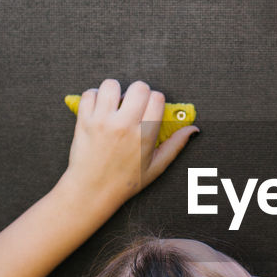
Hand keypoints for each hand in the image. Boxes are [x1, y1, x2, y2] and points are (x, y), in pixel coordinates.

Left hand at [61, 79, 198, 208]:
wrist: (91, 191)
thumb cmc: (125, 182)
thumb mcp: (156, 167)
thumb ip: (175, 145)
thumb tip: (193, 129)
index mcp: (144, 135)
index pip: (157, 97)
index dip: (155, 100)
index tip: (150, 108)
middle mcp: (123, 124)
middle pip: (138, 87)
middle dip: (139, 92)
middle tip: (134, 104)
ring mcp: (102, 121)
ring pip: (112, 85)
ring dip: (115, 91)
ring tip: (115, 104)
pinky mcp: (84, 120)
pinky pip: (89, 94)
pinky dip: (94, 97)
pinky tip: (99, 108)